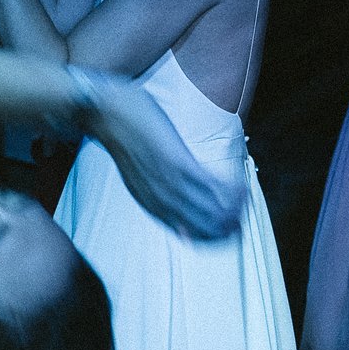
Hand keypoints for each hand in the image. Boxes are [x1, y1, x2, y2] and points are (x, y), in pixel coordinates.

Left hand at [79, 71, 244, 240]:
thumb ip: (158, 187)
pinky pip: (213, 184)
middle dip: (232, 223)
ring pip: (215, 209)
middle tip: (244, 209)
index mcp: (153, 204)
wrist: (104, 112)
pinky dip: (232, 187)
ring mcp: (168, 182)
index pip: (193, 237)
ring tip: (244, 195)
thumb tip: (176, 190)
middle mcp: (161, 200)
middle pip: (208, 228)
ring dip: (236, 205)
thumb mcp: (141, 173)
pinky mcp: (176, 162)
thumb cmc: (125, 136)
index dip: (218, 236)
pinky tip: (241, 183)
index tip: (233, 224)